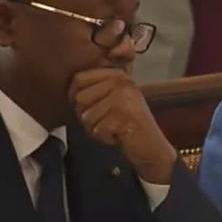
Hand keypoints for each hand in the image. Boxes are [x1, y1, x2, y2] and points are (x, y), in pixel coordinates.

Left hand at [69, 68, 176, 183]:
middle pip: (80, 98)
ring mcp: (124, 98)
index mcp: (117, 74)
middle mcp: (122, 82)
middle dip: (88, 116)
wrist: (152, 146)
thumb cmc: (127, 124)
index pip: (78, 78)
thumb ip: (93, 90)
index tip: (89, 108)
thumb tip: (69, 91)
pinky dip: (105, 138)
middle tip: (106, 121)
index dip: (75, 97)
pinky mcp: (125, 116)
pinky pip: (98, 130)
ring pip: (87, 116)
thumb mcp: (112, 100)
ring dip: (96, 129)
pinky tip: (118, 136)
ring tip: (113, 128)